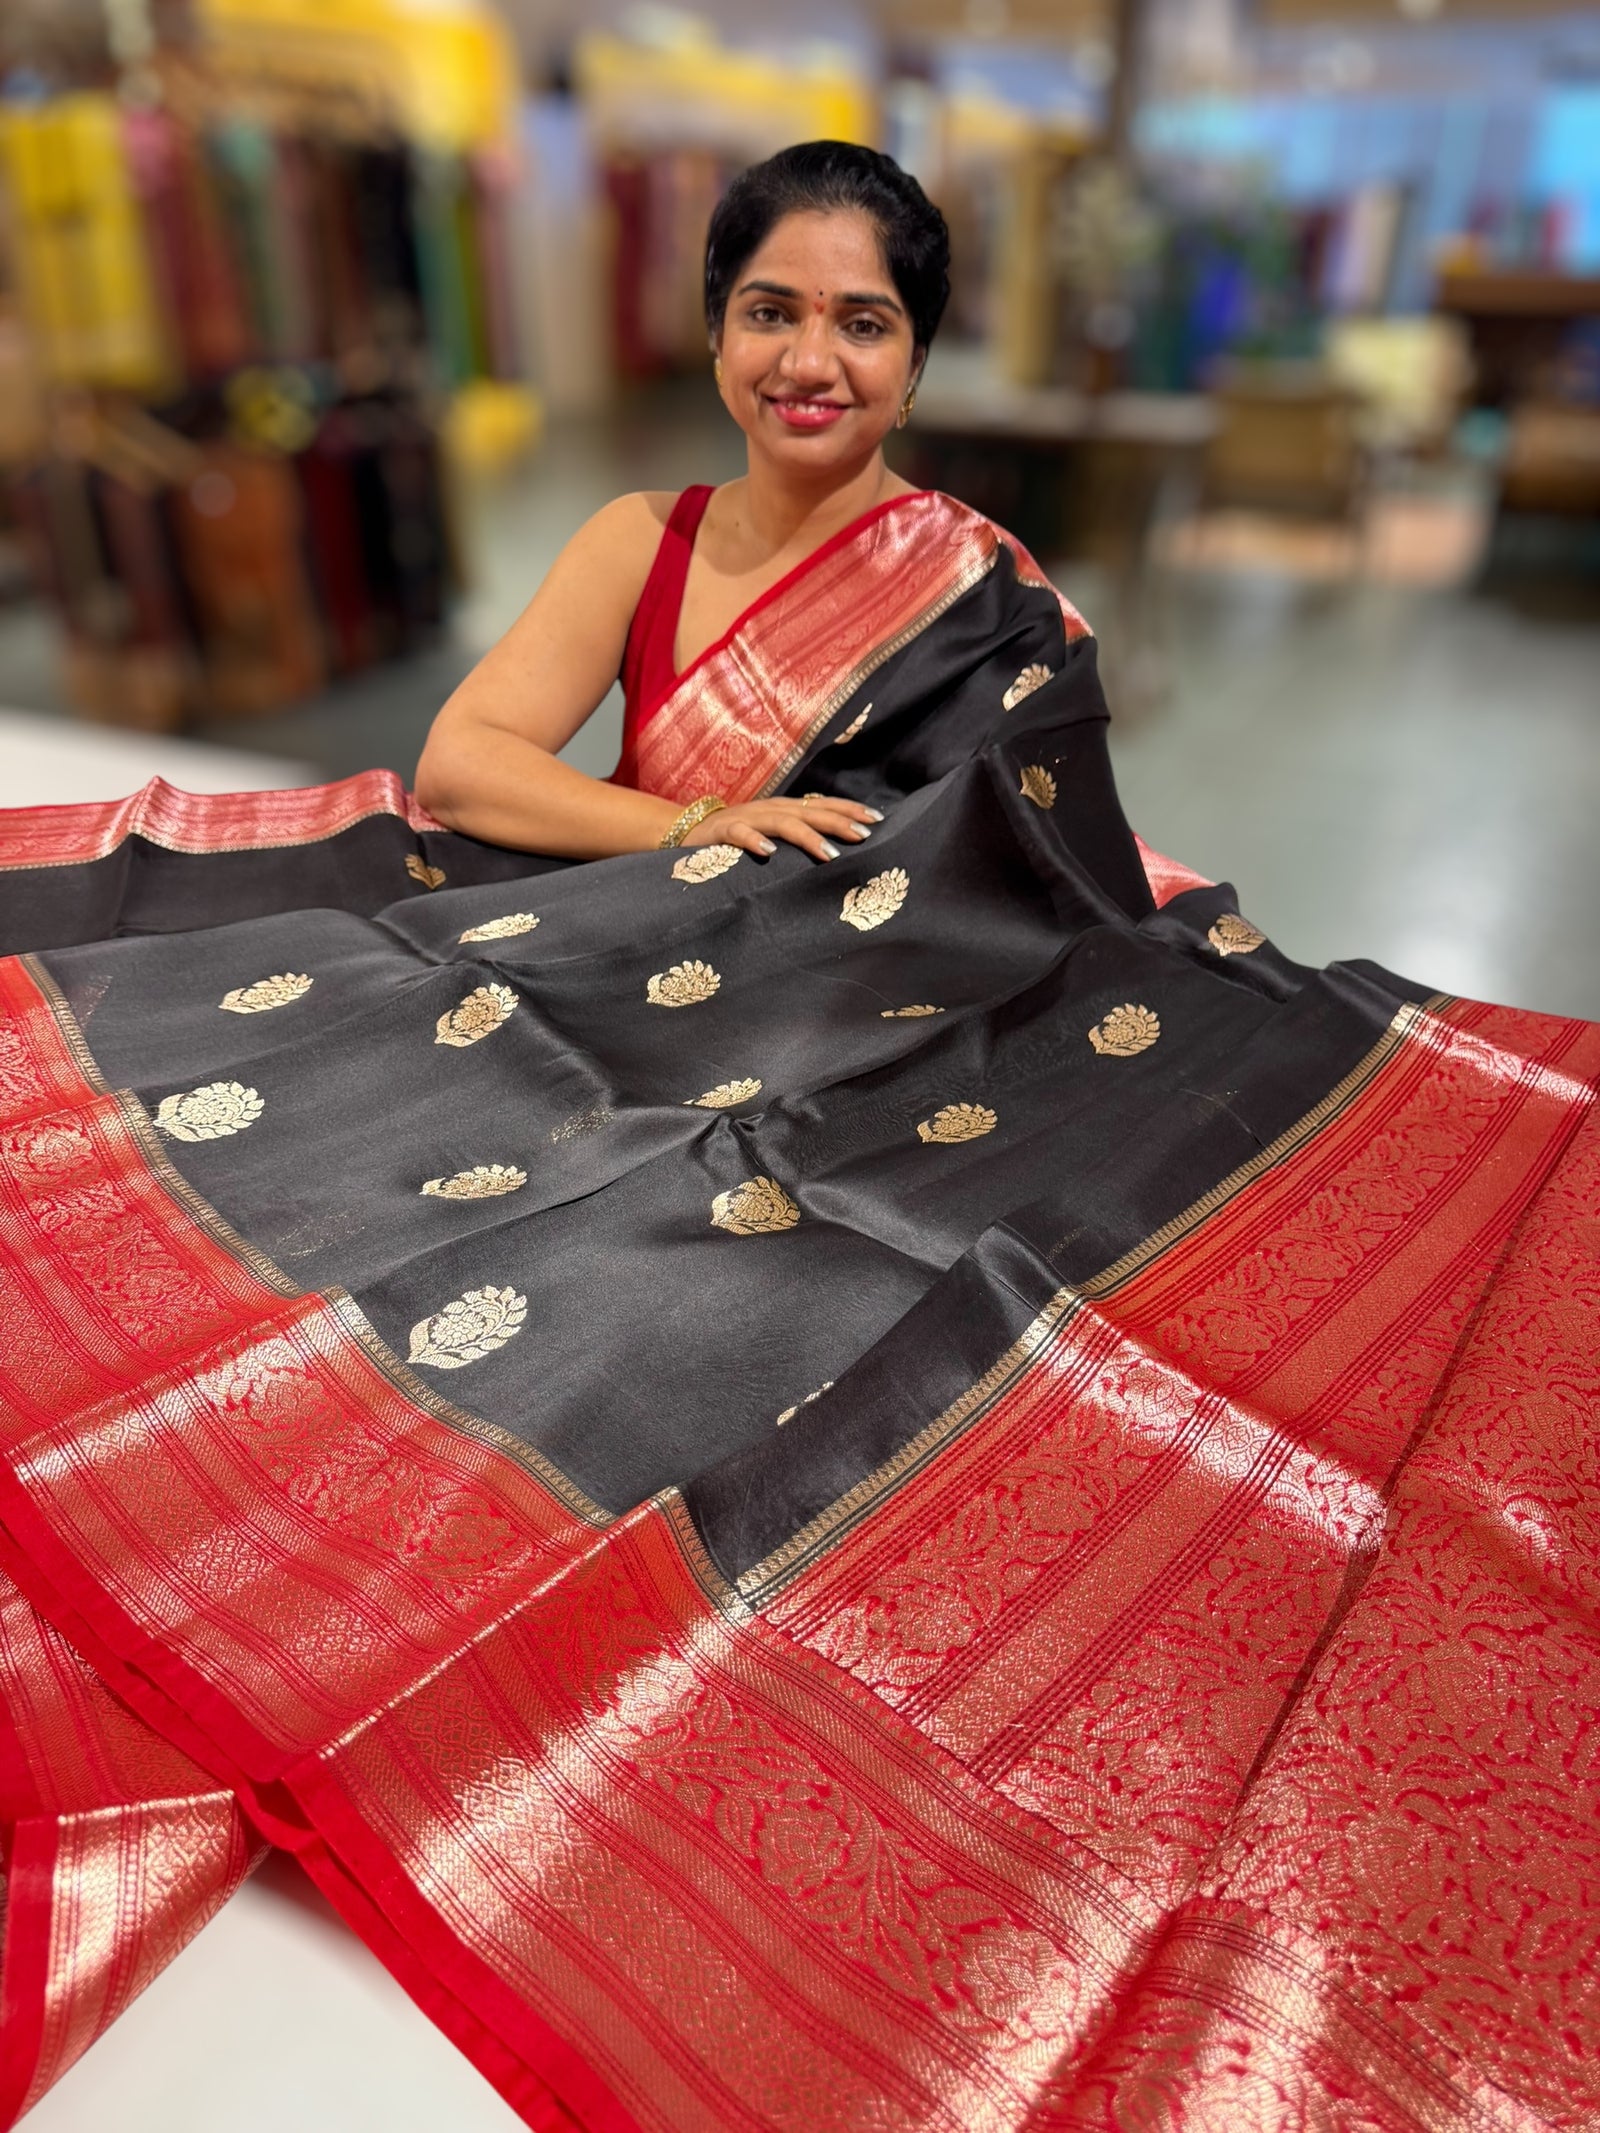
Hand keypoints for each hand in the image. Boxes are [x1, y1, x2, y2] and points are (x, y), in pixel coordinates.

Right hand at [683, 793, 882, 862]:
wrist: (686, 829)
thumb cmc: (738, 836)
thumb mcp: (772, 832)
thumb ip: (798, 835)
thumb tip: (837, 848)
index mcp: (785, 808)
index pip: (823, 804)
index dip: (849, 809)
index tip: (878, 819)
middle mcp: (770, 809)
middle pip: (810, 811)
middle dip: (838, 822)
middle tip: (864, 836)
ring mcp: (747, 818)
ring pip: (781, 823)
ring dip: (807, 836)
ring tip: (829, 853)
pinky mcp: (722, 832)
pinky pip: (739, 834)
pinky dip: (753, 841)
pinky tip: (768, 853)